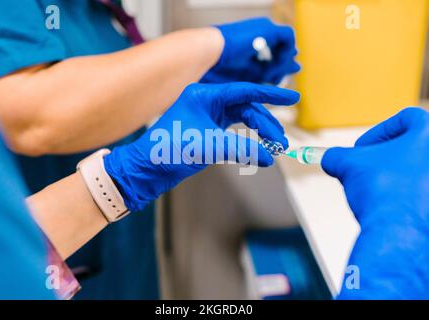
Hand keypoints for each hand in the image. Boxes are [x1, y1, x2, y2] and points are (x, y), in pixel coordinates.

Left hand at [104, 83, 298, 211]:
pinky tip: (257, 149)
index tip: (291, 98)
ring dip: (258, 132)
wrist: (148, 168)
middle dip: (265, 123)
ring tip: (274, 146)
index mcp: (205, 95)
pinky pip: (235, 131)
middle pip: (246, 107)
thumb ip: (241, 149)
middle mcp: (208, 102)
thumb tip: (269, 156)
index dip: (270, 94)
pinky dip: (247, 140)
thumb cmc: (169, 150)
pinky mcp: (208, 131)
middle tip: (279, 140)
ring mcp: (208, 116)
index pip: (244, 91)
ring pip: (242, 119)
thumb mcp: (208, 147)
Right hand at [201, 17, 299, 84]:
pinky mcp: (269, 28)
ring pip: (287, 45)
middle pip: (283, 48)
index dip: (279, 66)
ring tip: (269, 77)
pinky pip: (288, 39)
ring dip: (281, 64)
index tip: (275, 80)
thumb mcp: (248, 72)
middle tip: (276, 80)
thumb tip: (277, 79)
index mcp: (255, 39)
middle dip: (284, 67)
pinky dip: (284, 54)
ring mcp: (266, 28)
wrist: (211, 51)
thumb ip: (263, 73)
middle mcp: (262, 32)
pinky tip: (271, 67)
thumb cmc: (221, 63)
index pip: (275, 51)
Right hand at [322, 107, 428, 298]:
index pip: (407, 119)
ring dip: (392, 178)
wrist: (399, 233)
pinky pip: (420, 195)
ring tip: (373, 192)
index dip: (379, 131)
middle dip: (383, 158)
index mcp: (428, 136)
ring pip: (415, 173)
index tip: (362, 149)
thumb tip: (329, 159)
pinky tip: (386, 209)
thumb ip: (336, 156)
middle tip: (365, 170)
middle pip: (411, 148)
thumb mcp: (347, 164)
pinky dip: (403, 198)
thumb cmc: (383, 191)